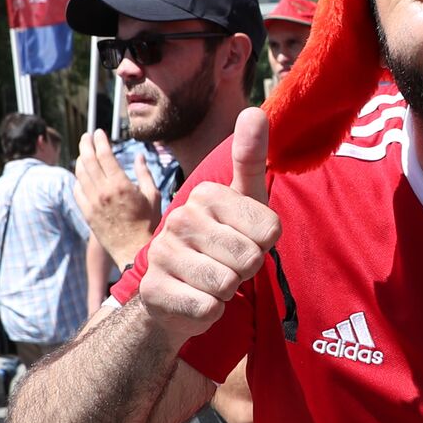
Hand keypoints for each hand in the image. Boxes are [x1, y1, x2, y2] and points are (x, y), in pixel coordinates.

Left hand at [74, 129, 161, 264]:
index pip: (104, 155)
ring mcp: (92, 203)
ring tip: (83, 152)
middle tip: (86, 136)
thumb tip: (139, 156)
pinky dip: (78, 179)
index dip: (100, 141)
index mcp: (120, 185)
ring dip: (80, 160)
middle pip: (88, 161)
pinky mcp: (87, 213)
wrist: (135, 249)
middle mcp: (103, 192)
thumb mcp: (153, 195)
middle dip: (86, 145)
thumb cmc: (149, 223)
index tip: (99, 133)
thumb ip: (144, 174)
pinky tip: (81, 175)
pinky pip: (77, 190)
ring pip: (80, 174)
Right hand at [138, 109, 280, 344]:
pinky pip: (208, 309)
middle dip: (246, 271)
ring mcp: (162, 253)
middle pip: (249, 258)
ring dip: (227, 292)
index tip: (244, 240)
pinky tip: (196, 300)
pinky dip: (210, 312)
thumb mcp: (248, 203)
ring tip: (211, 282)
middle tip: (227, 264)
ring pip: (227, 284)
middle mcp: (180, 218)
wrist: (180, 294)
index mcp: (206, 194)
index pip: (270, 229)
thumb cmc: (224, 244)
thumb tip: (254, 110)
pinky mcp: (153, 290)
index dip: (265, 245)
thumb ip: (252, 159)